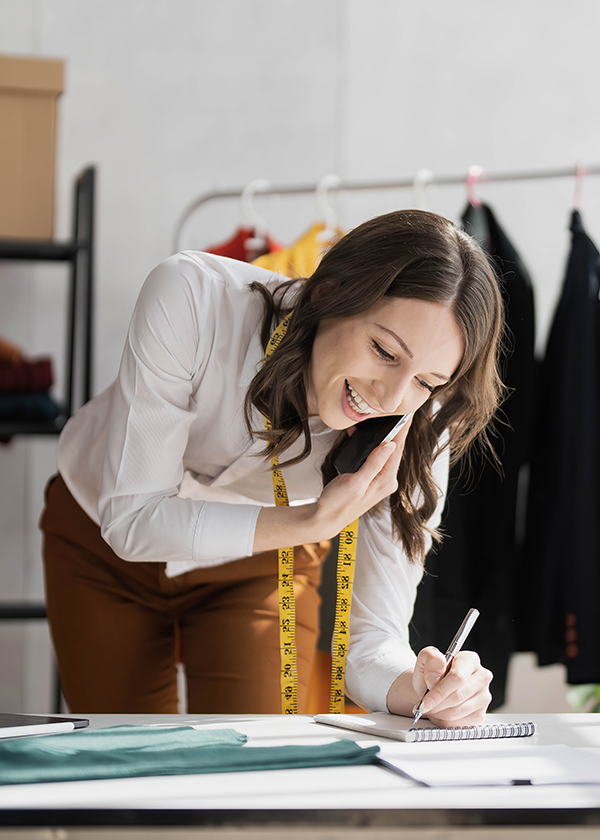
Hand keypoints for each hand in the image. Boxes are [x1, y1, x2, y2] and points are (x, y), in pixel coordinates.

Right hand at [253, 416, 410, 553]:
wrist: (327, 518)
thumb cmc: (338, 503)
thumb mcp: (354, 482)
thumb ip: (373, 463)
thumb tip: (390, 444)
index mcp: (385, 480)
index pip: (397, 450)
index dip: (402, 430)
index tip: (408, 412)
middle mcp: (387, 481)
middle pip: (395, 450)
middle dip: (395, 430)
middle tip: (399, 410)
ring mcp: (380, 481)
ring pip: (386, 453)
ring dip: (383, 436)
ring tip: (385, 420)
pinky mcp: (372, 480)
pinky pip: (377, 458)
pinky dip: (373, 446)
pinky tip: (366, 437)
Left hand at [411, 646, 492, 726]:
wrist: (430, 688)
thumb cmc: (431, 674)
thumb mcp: (425, 659)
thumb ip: (430, 659)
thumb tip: (434, 675)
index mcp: (470, 660)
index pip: (457, 678)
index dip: (440, 692)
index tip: (426, 701)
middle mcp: (481, 677)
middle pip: (458, 696)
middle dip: (437, 705)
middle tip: (424, 706)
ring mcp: (483, 697)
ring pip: (458, 712)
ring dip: (439, 714)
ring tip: (430, 708)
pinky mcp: (480, 714)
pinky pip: (460, 724)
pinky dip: (445, 722)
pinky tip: (439, 713)